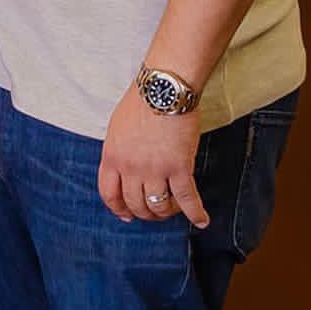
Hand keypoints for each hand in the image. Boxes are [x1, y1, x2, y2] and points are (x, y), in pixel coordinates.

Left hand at [97, 85, 208, 226]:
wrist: (163, 88)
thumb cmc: (141, 102)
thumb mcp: (116, 129)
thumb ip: (118, 152)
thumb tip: (123, 169)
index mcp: (111, 157)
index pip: (109, 194)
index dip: (118, 209)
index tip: (126, 216)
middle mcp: (130, 168)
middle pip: (134, 203)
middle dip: (145, 213)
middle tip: (155, 212)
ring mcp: (154, 170)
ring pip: (158, 205)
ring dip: (167, 212)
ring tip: (174, 210)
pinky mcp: (179, 167)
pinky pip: (187, 198)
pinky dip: (195, 212)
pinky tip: (201, 220)